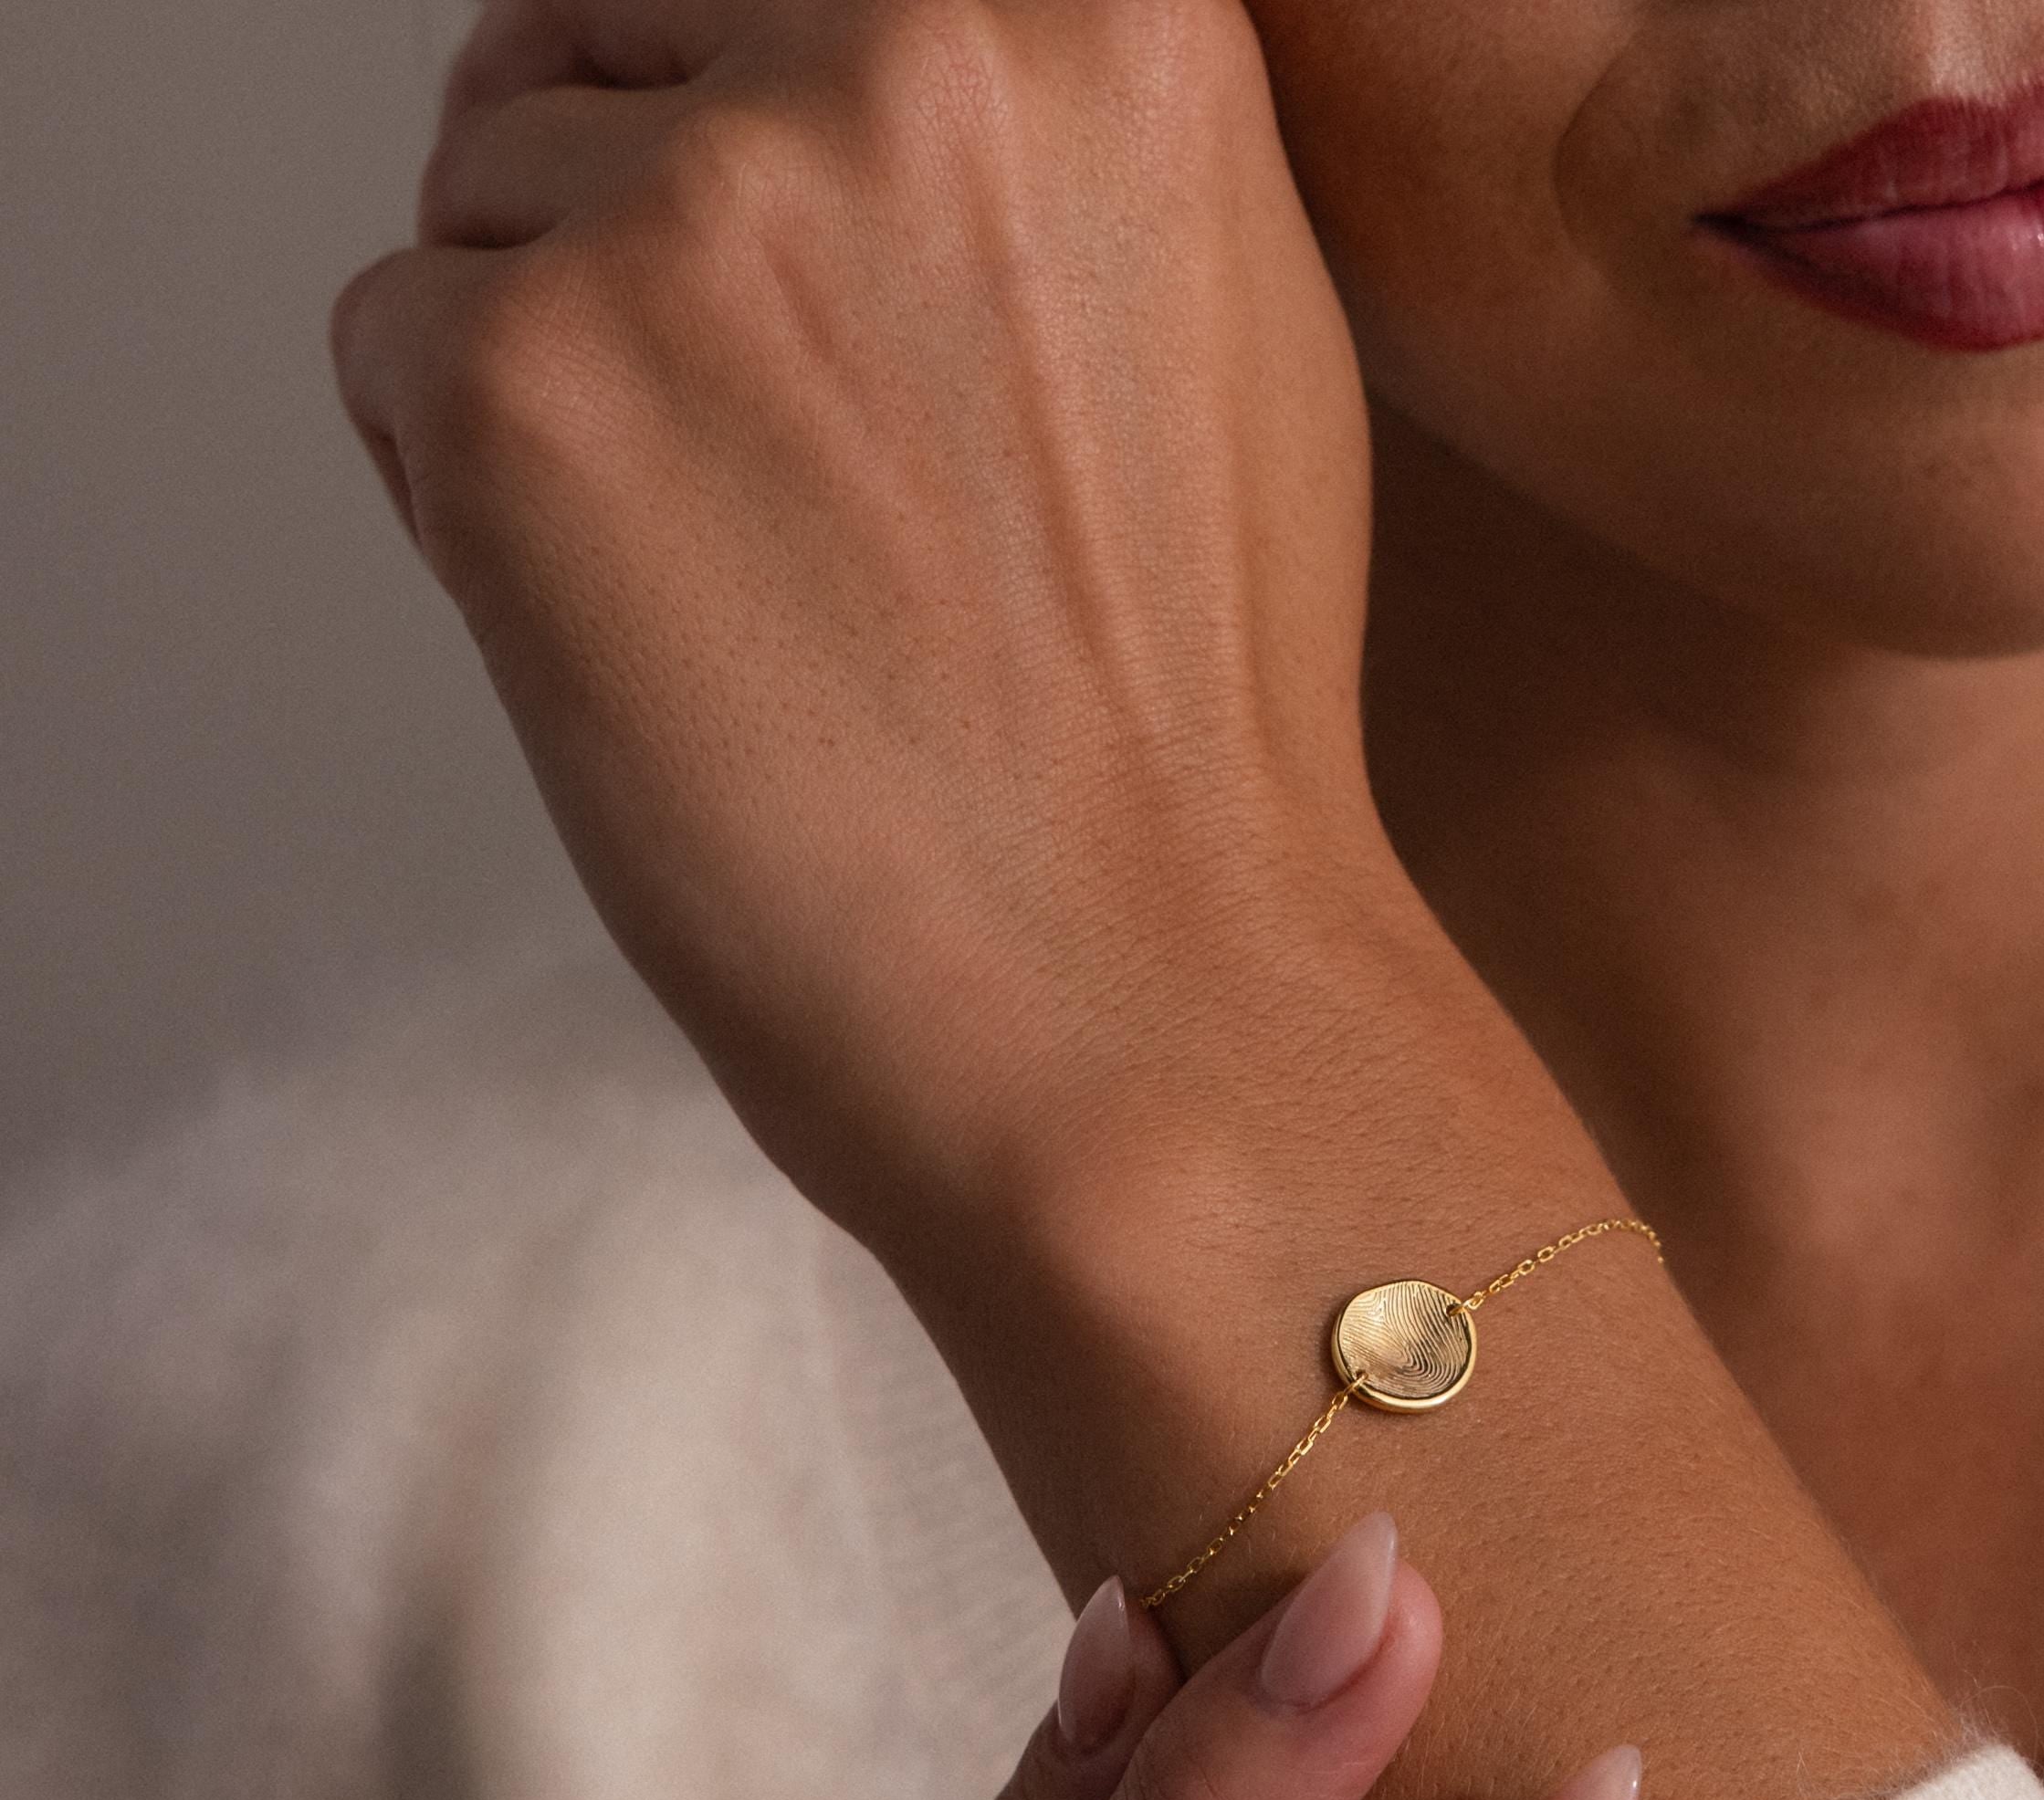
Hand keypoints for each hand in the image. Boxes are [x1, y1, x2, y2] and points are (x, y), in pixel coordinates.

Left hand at [329, 0, 1407, 1243]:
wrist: (1154, 1020)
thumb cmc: (1190, 750)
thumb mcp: (1221, 340)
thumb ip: (1041, 164)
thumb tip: (831, 96)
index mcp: (1108, 11)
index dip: (757, 141)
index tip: (789, 303)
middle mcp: (905, 44)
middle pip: (611, 50)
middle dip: (636, 240)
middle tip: (770, 493)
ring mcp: (707, 208)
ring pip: (484, 202)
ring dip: (560, 383)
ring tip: (745, 602)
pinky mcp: (526, 377)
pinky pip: (389, 350)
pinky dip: (462, 501)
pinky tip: (645, 652)